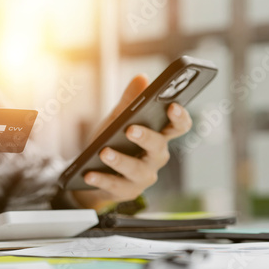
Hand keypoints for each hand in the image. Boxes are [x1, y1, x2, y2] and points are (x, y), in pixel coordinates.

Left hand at [71, 74, 192, 210]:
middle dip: (146, 137)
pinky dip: (101, 179)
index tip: (173, 105)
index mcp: (159, 136)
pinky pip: (115, 185)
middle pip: (158, 147)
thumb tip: (142, 78)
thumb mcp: (118, 119)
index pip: (178, 127)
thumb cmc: (113, 141)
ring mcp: (143, 176)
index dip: (180, 117)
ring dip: (120, 160)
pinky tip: (89, 173)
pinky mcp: (126, 191)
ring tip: (104, 152)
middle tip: (130, 129)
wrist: (94, 170)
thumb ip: (130, 101)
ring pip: (137, 170)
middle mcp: (155, 157)